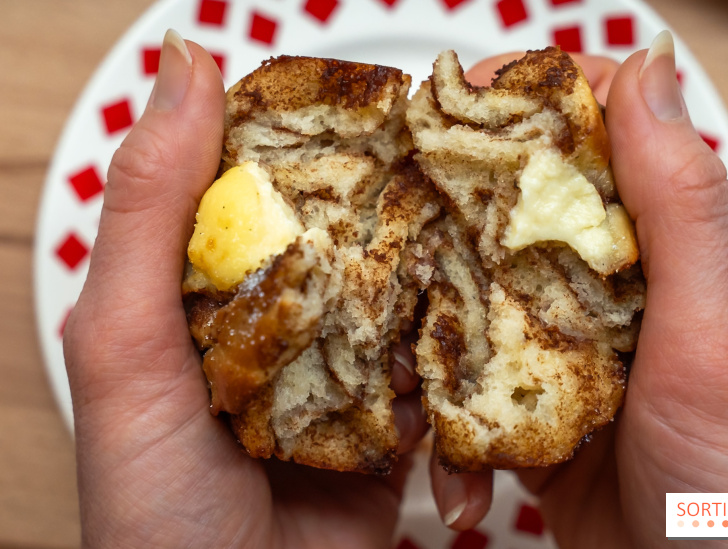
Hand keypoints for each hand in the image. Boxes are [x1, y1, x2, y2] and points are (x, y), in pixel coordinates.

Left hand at [63, 30, 426, 548]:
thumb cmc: (154, 504)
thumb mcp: (124, 343)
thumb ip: (148, 209)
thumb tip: (185, 62)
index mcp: (218, 282)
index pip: (277, 180)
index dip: (329, 136)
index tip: (393, 106)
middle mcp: (284, 319)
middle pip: (360, 238)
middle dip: (412, 214)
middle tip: (472, 185)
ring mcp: (343, 372)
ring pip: (412, 305)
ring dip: (448, 296)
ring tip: (492, 270)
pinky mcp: (390, 426)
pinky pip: (439, 381)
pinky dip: (457, 381)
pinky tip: (466, 377)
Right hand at [433, 35, 727, 546]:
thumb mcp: (716, 333)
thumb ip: (682, 206)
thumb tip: (648, 68)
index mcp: (666, 247)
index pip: (602, 133)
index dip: (534, 99)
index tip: (462, 98)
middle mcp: (613, 284)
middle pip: (524, 202)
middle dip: (456, 196)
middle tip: (396, 201)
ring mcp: (567, 343)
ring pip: (481, 284)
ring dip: (436, 306)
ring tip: (399, 332)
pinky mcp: (534, 400)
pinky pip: (472, 372)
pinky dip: (445, 400)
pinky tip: (445, 444)